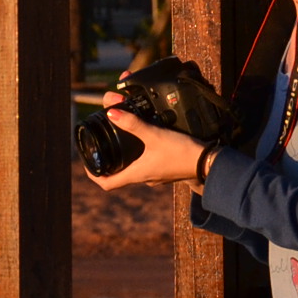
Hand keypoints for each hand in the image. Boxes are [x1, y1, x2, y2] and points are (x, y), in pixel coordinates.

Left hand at [84, 89, 216, 192]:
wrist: (209, 162)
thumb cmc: (181, 151)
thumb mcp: (154, 134)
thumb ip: (133, 123)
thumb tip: (111, 113)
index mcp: (136, 174)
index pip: (106, 184)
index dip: (93, 175)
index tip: (87, 163)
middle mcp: (144, 178)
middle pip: (119, 175)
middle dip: (110, 162)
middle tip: (104, 146)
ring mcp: (157, 176)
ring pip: (135, 169)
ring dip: (127, 158)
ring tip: (124, 140)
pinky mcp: (168, 170)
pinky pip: (149, 165)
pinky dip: (143, 155)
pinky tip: (148, 141)